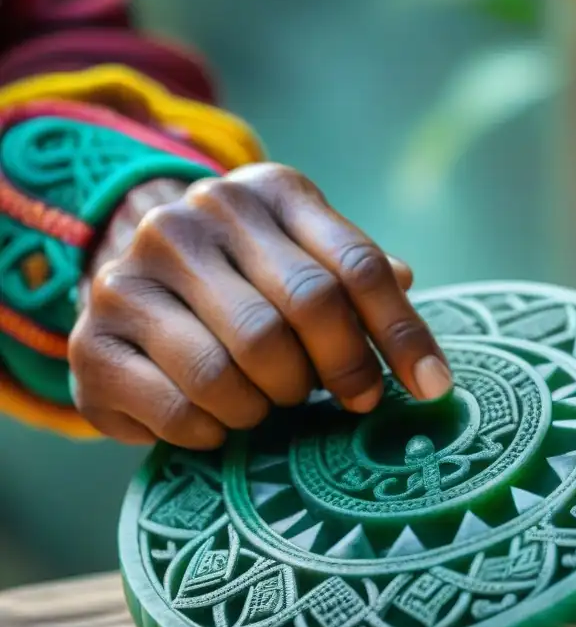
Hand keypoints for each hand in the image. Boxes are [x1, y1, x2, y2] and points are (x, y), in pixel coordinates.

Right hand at [70, 164, 450, 448]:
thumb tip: (413, 306)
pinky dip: (218, 431)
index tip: (433, 389)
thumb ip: (359, 279)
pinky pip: (184, 410)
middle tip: (350, 399)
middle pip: (303, 311)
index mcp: (264, 194)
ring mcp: (130, 276)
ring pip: (239, 367)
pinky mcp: (91, 342)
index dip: (403, 335)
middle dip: (341, 372)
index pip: (355, 266)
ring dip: (273, 405)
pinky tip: (222, 420)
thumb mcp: (309, 258)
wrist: (133, 285)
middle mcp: (190, 220)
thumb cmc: (249, 282)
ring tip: (274, 403)